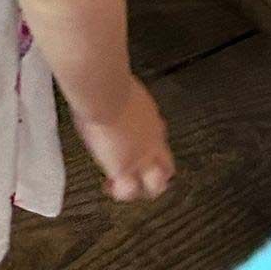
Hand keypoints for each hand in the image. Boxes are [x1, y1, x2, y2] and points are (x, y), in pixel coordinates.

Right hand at [75, 78, 173, 201]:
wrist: (103, 89)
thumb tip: (104, 84)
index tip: (134, 141)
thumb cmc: (105, 79)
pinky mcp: (125, 167)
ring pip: (156, 185)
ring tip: (128, 189)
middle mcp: (152, 138)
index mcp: (150, 115)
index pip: (158, 134)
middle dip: (159, 174)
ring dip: (144, 188)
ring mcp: (142, 156)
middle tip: (144, 177)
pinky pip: (128, 190)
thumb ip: (118, 93)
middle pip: (167, 166)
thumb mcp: (118, 84)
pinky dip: (120, 191)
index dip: (149, 143)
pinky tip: (109, 187)